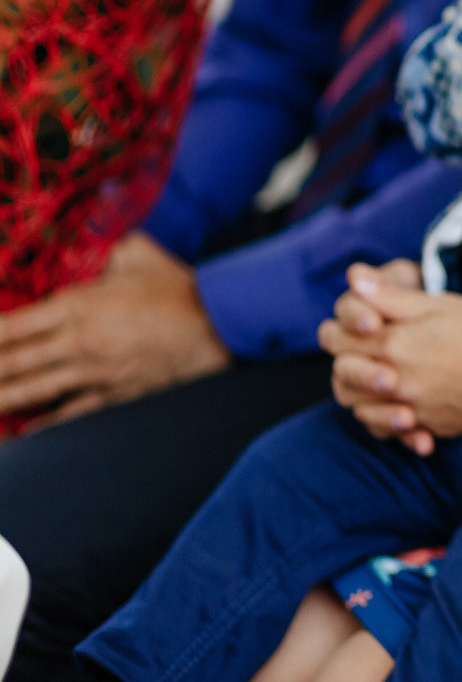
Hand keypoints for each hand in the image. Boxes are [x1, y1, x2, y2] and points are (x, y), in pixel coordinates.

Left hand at [0, 232, 229, 424]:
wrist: (218, 325)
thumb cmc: (180, 288)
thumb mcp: (139, 254)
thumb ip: (108, 250)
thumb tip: (97, 249)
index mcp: (78, 305)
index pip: (13, 325)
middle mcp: (77, 342)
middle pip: (12, 363)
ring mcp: (94, 372)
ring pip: (33, 391)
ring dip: (2, 399)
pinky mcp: (114, 394)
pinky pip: (70, 413)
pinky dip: (43, 424)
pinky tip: (23, 432)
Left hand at [320, 262, 461, 452]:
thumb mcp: (440, 303)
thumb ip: (391, 296)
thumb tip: (353, 277)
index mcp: (394, 344)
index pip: (338, 339)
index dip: (339, 328)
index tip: (355, 322)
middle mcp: (396, 381)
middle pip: (343, 378)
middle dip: (345, 362)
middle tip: (362, 350)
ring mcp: (413, 409)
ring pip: (360, 410)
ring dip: (361, 395)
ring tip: (378, 378)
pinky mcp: (432, 427)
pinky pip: (394, 432)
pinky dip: (391, 422)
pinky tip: (403, 408)